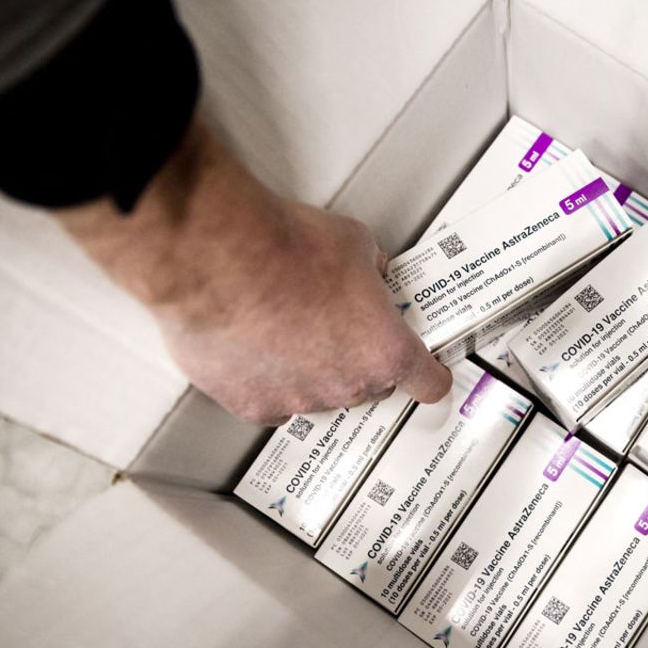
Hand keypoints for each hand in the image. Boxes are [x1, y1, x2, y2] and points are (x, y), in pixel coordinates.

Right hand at [56, 116, 450, 423]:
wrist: (219, 256)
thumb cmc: (285, 248)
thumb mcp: (355, 243)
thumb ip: (372, 270)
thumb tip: (368, 273)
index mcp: (385, 350)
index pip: (427, 384)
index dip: (428, 376)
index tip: (427, 375)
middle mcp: (347, 385)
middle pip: (370, 385)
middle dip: (359, 359)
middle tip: (338, 325)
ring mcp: (299, 399)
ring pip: (318, 393)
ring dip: (310, 369)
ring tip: (287, 326)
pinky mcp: (252, 404)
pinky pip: (271, 399)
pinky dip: (266, 379)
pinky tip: (256, 347)